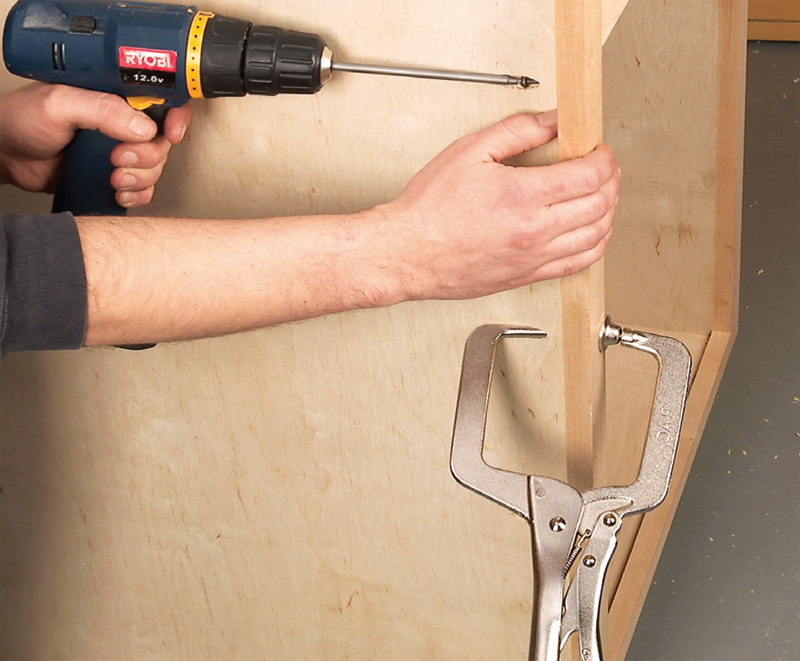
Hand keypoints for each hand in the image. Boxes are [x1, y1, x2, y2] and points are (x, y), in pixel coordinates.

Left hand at [0, 82, 191, 207]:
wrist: (5, 156)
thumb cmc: (22, 120)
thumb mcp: (60, 104)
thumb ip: (102, 110)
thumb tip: (143, 125)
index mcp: (114, 96)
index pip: (162, 99)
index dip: (175, 117)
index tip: (171, 133)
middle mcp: (121, 122)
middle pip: (162, 141)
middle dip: (148, 156)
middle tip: (119, 157)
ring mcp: (119, 150)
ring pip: (155, 167)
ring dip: (140, 177)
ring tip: (114, 177)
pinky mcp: (114, 175)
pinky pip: (143, 189)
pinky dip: (137, 194)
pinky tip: (118, 192)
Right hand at [385, 111, 619, 299]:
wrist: (407, 254)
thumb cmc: (428, 210)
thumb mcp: (468, 152)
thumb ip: (517, 131)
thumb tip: (552, 122)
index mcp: (521, 196)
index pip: (589, 175)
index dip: (604, 158)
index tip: (600, 150)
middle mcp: (533, 231)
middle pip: (600, 204)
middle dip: (612, 180)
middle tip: (605, 168)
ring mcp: (533, 258)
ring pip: (596, 237)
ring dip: (609, 213)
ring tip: (603, 196)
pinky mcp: (527, 276)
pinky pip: (579, 264)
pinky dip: (596, 245)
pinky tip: (593, 233)